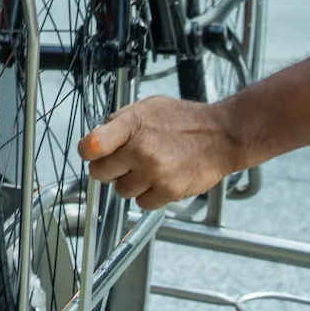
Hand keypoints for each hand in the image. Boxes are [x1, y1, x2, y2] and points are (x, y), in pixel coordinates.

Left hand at [78, 96, 245, 209]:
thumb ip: (120, 121)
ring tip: (150, 168)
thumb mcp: (148, 107)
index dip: (88, 151)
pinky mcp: (168, 191)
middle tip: (125, 162)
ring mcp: (154, 172)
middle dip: (109, 169)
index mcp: (132, 124)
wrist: (221, 135)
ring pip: (121, 190)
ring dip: (131, 183)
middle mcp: (140, 149)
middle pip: (100, 173)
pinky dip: (148, 195)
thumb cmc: (184, 121)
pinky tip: (160, 179)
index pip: (92, 145)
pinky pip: (142, 203)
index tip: (90, 153)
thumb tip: (98, 137)